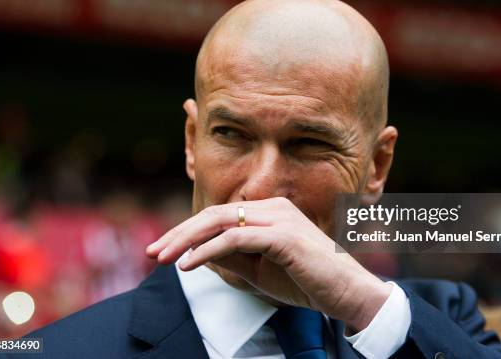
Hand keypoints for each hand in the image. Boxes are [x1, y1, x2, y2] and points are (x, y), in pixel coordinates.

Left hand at [146, 197, 392, 331]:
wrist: (347, 293)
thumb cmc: (306, 281)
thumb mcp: (259, 269)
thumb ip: (231, 257)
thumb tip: (197, 252)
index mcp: (270, 211)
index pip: (220, 215)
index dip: (188, 231)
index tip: (164, 249)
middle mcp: (273, 208)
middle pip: (215, 213)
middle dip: (179, 232)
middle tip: (153, 251)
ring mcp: (278, 219)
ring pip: (221, 221)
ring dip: (186, 240)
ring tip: (162, 258)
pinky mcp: (282, 236)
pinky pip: (235, 239)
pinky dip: (207, 251)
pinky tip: (188, 264)